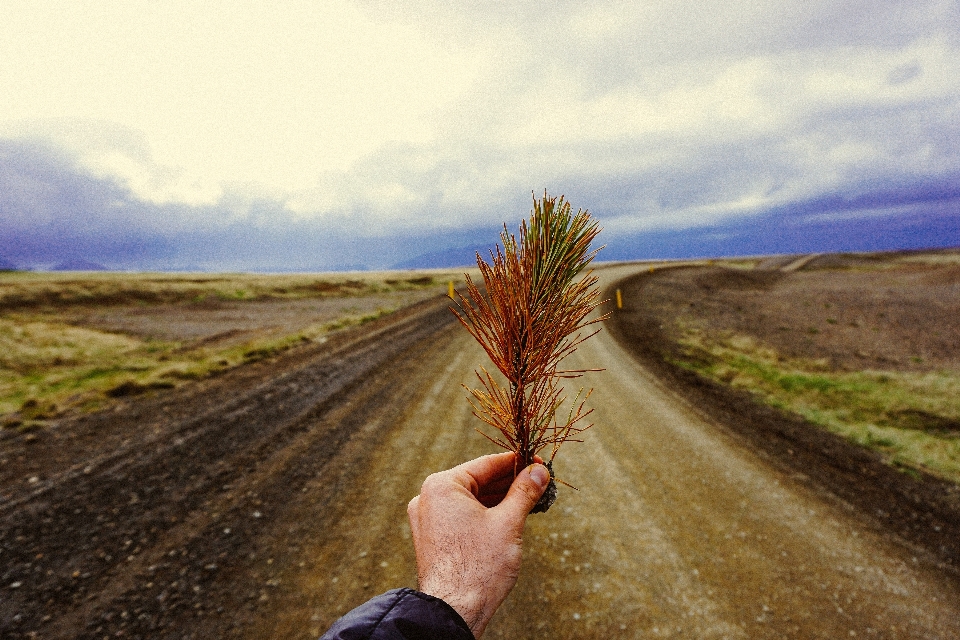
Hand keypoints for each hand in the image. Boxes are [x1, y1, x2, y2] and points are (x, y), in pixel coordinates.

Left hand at [407, 452, 549, 637]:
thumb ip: (524, 492)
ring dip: (500, 500)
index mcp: (441, 486)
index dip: (517, 463)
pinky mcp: (433, 538)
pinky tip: (510, 517)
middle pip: (478, 482)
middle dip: (510, 483)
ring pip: (472, 500)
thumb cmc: (479, 567)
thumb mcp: (508, 522)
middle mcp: (429, 498)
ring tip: (531, 501)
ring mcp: (428, 520)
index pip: (486, 465)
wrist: (454, 611)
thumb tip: (539, 472)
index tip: (538, 463)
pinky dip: (486, 515)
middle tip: (540, 482)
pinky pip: (463, 517)